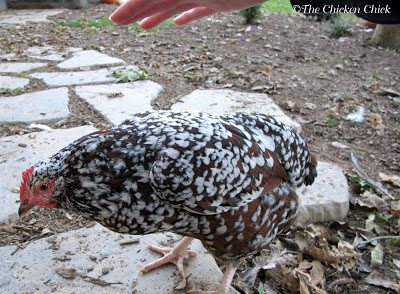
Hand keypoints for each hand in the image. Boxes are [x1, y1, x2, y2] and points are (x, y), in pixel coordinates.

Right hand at [110, 0, 265, 28]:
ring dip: (158, 15)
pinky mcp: (220, 1)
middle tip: (118, 23)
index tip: (115, 19)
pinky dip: (188, 16)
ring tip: (143, 27)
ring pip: (175, 4)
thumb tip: (135, 2)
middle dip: (138, 9)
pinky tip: (178, 24)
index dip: (131, 5)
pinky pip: (199, 10)